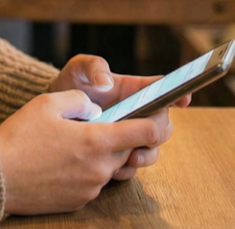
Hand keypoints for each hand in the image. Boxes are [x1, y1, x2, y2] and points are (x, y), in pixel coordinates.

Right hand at [0, 91, 172, 215]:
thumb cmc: (19, 137)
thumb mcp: (47, 102)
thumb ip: (80, 99)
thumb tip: (94, 106)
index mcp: (98, 141)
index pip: (147, 133)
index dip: (154, 121)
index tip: (150, 115)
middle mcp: (100, 168)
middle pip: (129, 150)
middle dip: (120, 137)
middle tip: (95, 125)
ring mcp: (90, 188)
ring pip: (109, 167)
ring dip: (100, 154)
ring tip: (71, 144)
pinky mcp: (78, 201)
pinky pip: (92, 182)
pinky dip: (84, 171)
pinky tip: (60, 161)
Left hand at [48, 55, 190, 179]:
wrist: (51, 113)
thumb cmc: (69, 85)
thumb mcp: (78, 68)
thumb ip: (94, 66)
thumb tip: (106, 82)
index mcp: (134, 90)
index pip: (163, 90)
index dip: (178, 94)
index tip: (183, 100)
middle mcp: (137, 114)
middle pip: (163, 125)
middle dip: (159, 132)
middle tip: (149, 135)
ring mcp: (128, 135)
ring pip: (152, 149)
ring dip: (146, 155)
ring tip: (131, 157)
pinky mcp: (117, 153)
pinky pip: (131, 166)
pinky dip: (127, 168)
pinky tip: (114, 167)